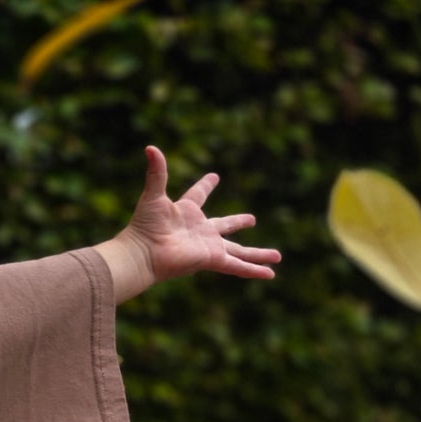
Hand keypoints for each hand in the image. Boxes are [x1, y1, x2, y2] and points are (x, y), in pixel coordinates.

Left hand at [97, 147, 279, 301]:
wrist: (143, 252)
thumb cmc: (145, 225)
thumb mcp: (153, 195)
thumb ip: (157, 172)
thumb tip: (150, 147)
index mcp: (186, 212)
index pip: (198, 195)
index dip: (205, 186)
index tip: (214, 177)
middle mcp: (200, 230)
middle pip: (225, 226)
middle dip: (238, 222)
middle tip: (252, 219)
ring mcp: (208, 246)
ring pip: (239, 251)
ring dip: (258, 254)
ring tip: (277, 256)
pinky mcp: (213, 259)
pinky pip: (237, 266)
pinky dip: (254, 270)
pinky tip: (271, 274)